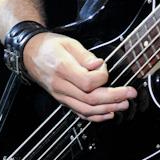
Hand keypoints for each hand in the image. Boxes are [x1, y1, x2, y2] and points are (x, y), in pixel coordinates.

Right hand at [22, 32, 136, 121]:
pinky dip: (95, 116)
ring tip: (124, 104)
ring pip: (86, 110)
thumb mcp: (68, 43)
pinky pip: (79, 112)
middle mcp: (61, 86)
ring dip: (108, 109)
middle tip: (130, 94)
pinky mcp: (62, 100)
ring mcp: (61, 96)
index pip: (88, 82)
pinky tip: (108, 113)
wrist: (30, 54)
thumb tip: (99, 65)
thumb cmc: (49, 46)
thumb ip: (85, 56)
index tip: (105, 67)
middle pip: (90, 99)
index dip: (102, 77)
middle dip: (114, 98)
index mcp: (63, 69)